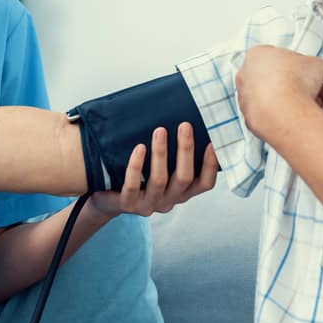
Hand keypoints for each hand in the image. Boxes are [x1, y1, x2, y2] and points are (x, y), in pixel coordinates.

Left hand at [89, 122, 217, 217]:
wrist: (109, 199)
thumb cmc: (140, 178)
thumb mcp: (161, 169)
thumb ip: (175, 156)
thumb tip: (186, 119)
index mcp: (181, 192)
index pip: (205, 184)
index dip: (211, 165)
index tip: (213, 142)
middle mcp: (169, 200)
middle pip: (184, 178)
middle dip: (186, 150)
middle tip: (185, 125)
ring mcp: (149, 204)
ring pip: (159, 180)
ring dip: (161, 153)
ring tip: (160, 130)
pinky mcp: (128, 203)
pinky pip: (132, 185)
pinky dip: (136, 165)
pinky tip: (139, 148)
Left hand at [235, 45, 322, 137]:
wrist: (282, 111)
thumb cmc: (296, 81)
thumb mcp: (320, 67)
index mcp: (258, 54)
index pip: (278, 57)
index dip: (297, 66)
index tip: (307, 75)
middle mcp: (245, 73)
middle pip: (272, 77)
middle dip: (291, 84)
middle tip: (309, 92)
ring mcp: (243, 96)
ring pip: (267, 96)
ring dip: (284, 100)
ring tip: (304, 107)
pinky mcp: (246, 116)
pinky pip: (265, 114)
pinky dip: (277, 116)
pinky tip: (292, 118)